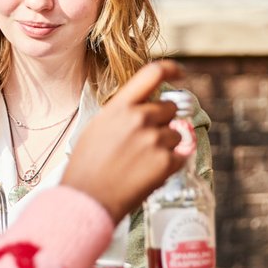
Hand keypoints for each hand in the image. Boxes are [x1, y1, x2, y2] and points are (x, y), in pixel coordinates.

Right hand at [61, 60, 186, 221]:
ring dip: (166, 145)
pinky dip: (170, 164)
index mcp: (120, 107)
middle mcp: (139, 118)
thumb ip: (122, 113)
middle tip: (145, 140)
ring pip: (176, 133)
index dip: (170, 69)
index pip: (151, 74)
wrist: (87, 198)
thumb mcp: (97, 127)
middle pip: (169, 108)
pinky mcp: (166, 163)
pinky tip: (149, 173)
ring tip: (142, 161)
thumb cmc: (87, 165)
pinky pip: (181, 156)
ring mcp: (155, 140)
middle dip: (162, 121)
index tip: (180, 72)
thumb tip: (144, 108)